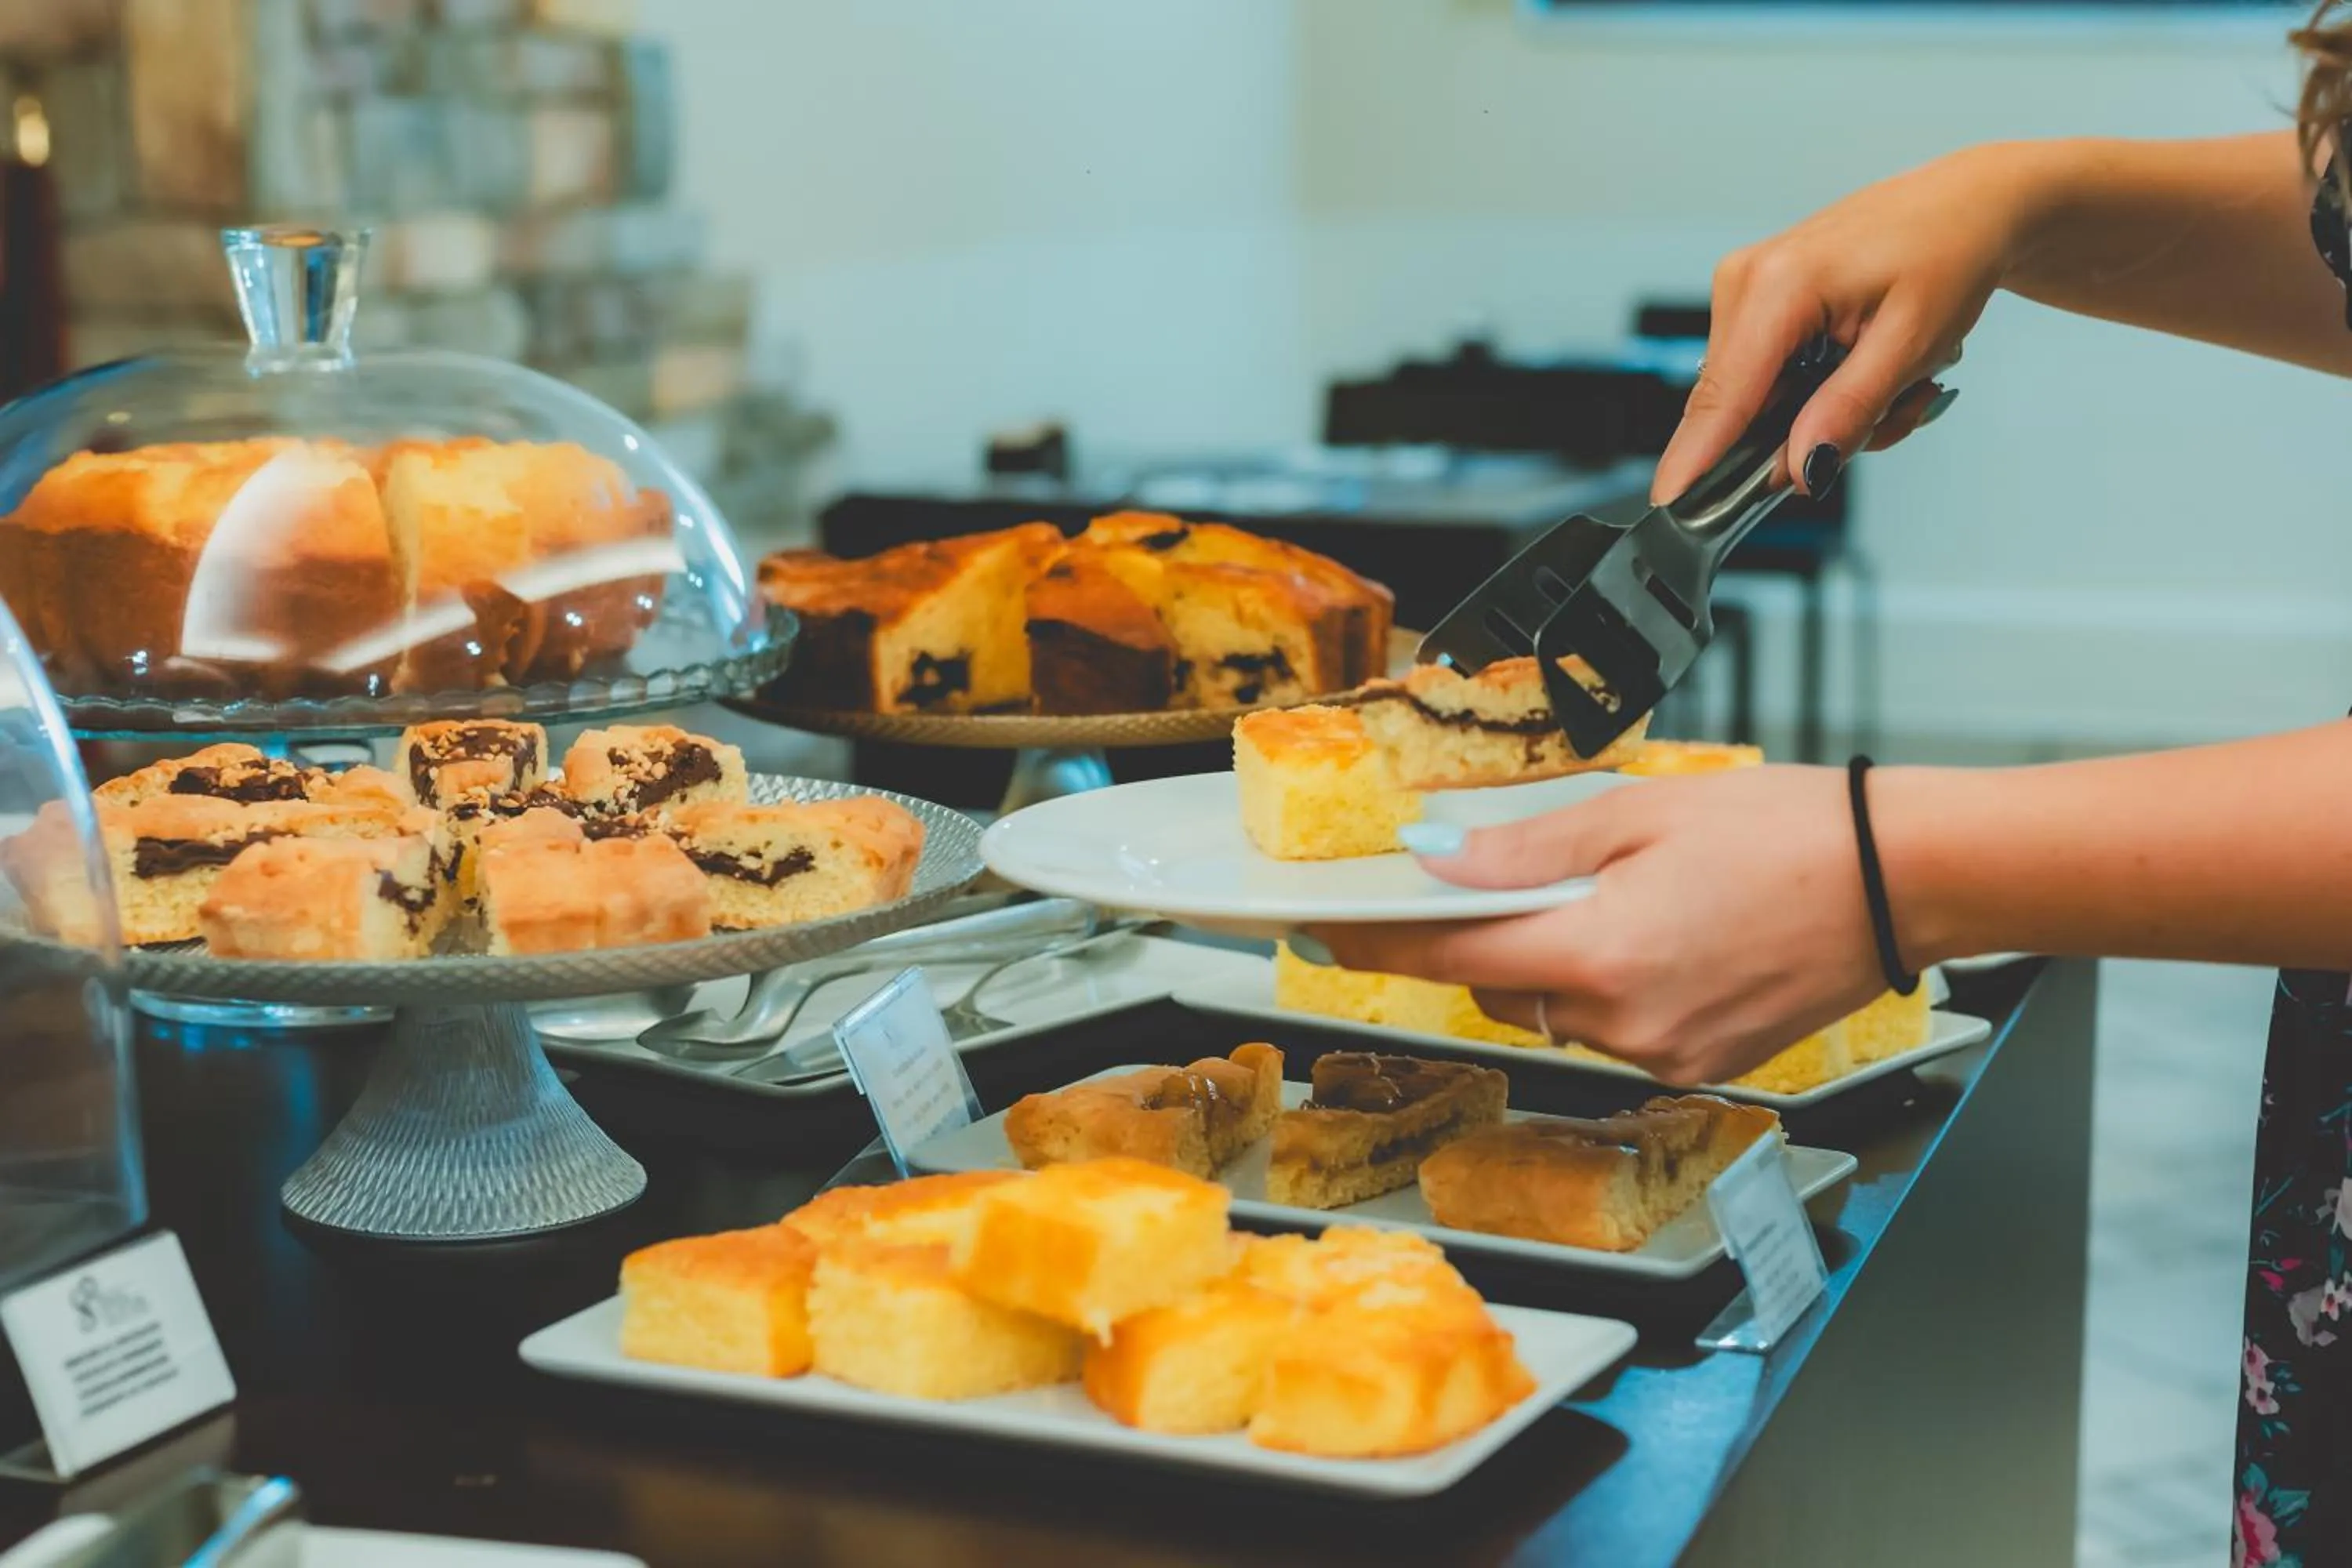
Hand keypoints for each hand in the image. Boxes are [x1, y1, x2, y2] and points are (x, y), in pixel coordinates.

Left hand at [1307, 768, 1885, 1086]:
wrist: (1902, 879)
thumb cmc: (1788, 831)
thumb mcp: (1637, 813)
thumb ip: (1524, 851)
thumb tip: (1436, 862)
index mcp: (1599, 955)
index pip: (1448, 960)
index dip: (1376, 944)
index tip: (1321, 931)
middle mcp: (1624, 1023)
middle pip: (1504, 989)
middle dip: (1500, 937)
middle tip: (1528, 877)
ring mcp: (1665, 1055)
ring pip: (1560, 1012)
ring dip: (1563, 962)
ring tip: (1631, 896)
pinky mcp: (1702, 1065)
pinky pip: (1619, 1029)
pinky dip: (1618, 986)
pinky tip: (1671, 935)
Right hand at [1653, 143, 2043, 503]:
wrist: (1967, 206)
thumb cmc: (1949, 253)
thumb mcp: (1912, 343)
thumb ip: (1848, 410)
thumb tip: (1800, 468)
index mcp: (1779, 285)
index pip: (1724, 396)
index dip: (1696, 460)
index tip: (1671, 507)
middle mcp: (1746, 281)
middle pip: (1740, 407)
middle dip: (1810, 432)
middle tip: (1891, 410)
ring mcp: (1745, 288)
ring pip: (1758, 401)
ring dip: (1824, 412)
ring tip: (1892, 381)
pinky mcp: (1755, 299)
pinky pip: (1766, 378)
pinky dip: (1817, 390)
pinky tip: (1863, 367)